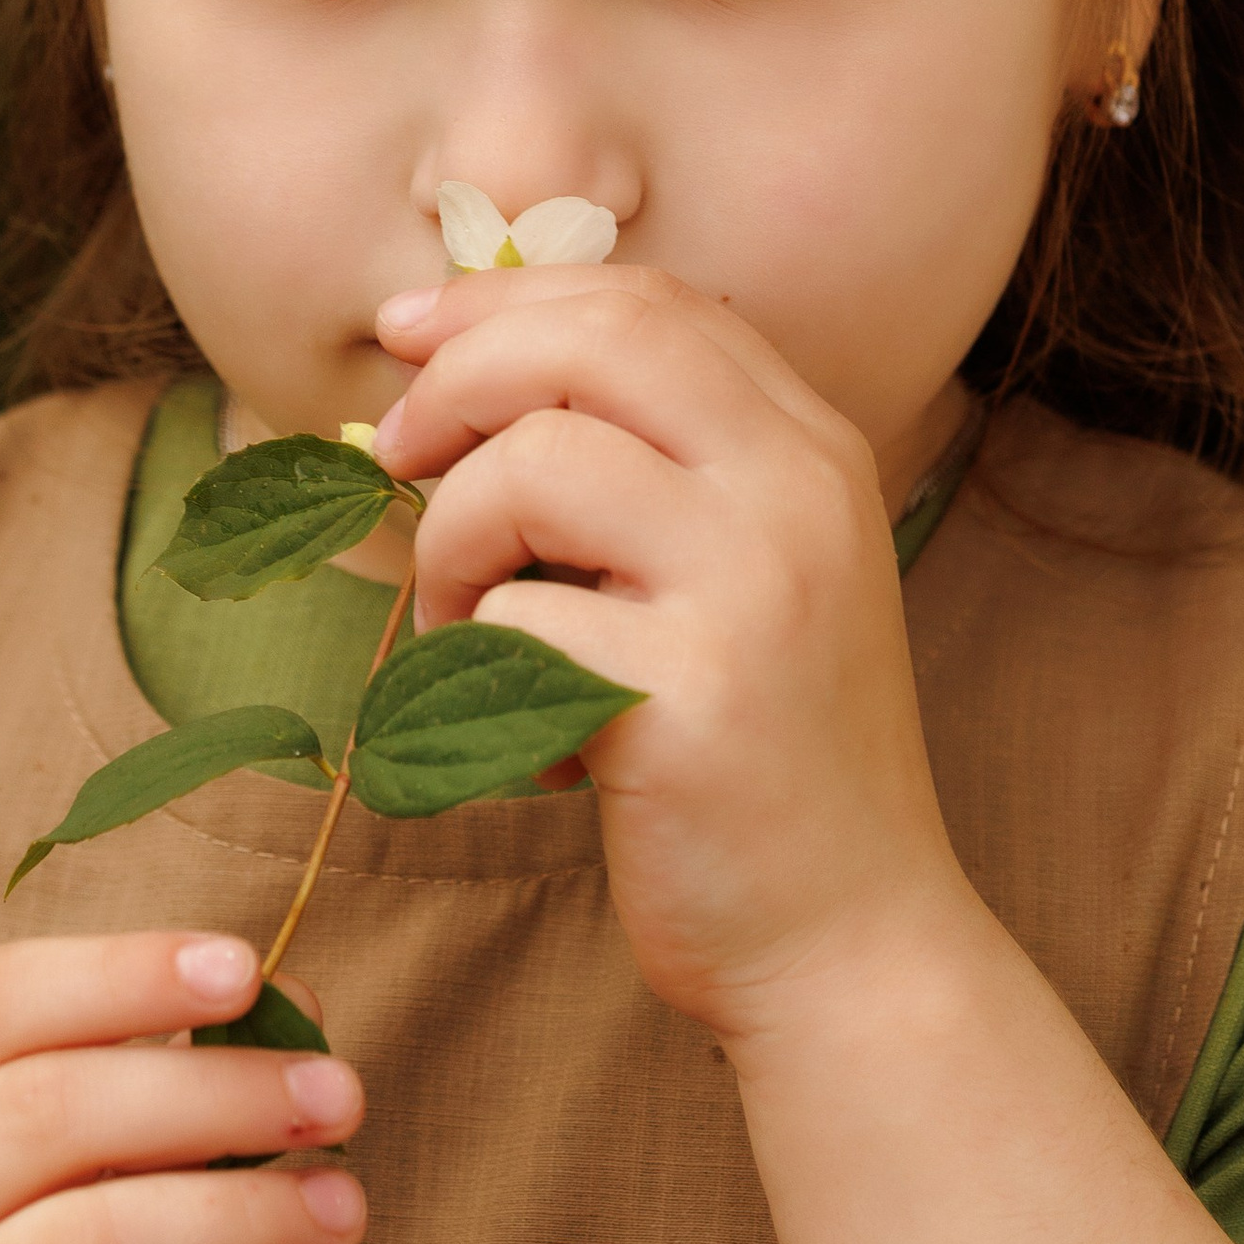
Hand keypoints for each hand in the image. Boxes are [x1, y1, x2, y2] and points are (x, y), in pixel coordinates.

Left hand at [374, 268, 970, 1041]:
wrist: (851, 944)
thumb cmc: (757, 760)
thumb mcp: (737, 576)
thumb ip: (648, 470)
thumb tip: (455, 376)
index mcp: (811, 448)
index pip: (648, 302)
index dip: (506, 299)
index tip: (408, 332)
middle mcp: (799, 491)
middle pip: (592, 341)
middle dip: (457, 380)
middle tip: (393, 457)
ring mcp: (755, 584)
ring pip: (531, 467)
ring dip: (451, 545)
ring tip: (468, 636)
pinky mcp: (692, 690)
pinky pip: (515, 616)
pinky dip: (478, 670)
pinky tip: (535, 746)